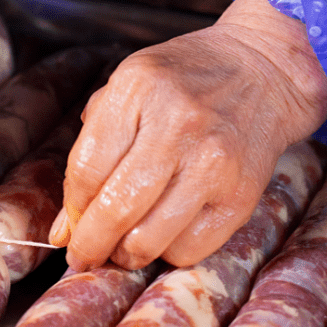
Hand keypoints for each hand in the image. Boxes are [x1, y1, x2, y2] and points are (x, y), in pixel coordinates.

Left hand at [49, 0, 326, 268]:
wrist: (262, 70)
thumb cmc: (184, 80)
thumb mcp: (127, 87)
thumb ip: (91, 148)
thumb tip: (64, 228)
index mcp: (137, 88)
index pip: (86, 169)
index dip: (71, 208)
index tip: (68, 225)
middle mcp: (177, 125)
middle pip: (116, 209)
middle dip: (90, 244)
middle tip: (83, 256)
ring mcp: (214, 162)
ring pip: (150, 238)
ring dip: (126, 254)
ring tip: (121, 248)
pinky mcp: (241, 195)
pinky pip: (190, 249)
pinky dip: (167, 253)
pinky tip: (162, 236)